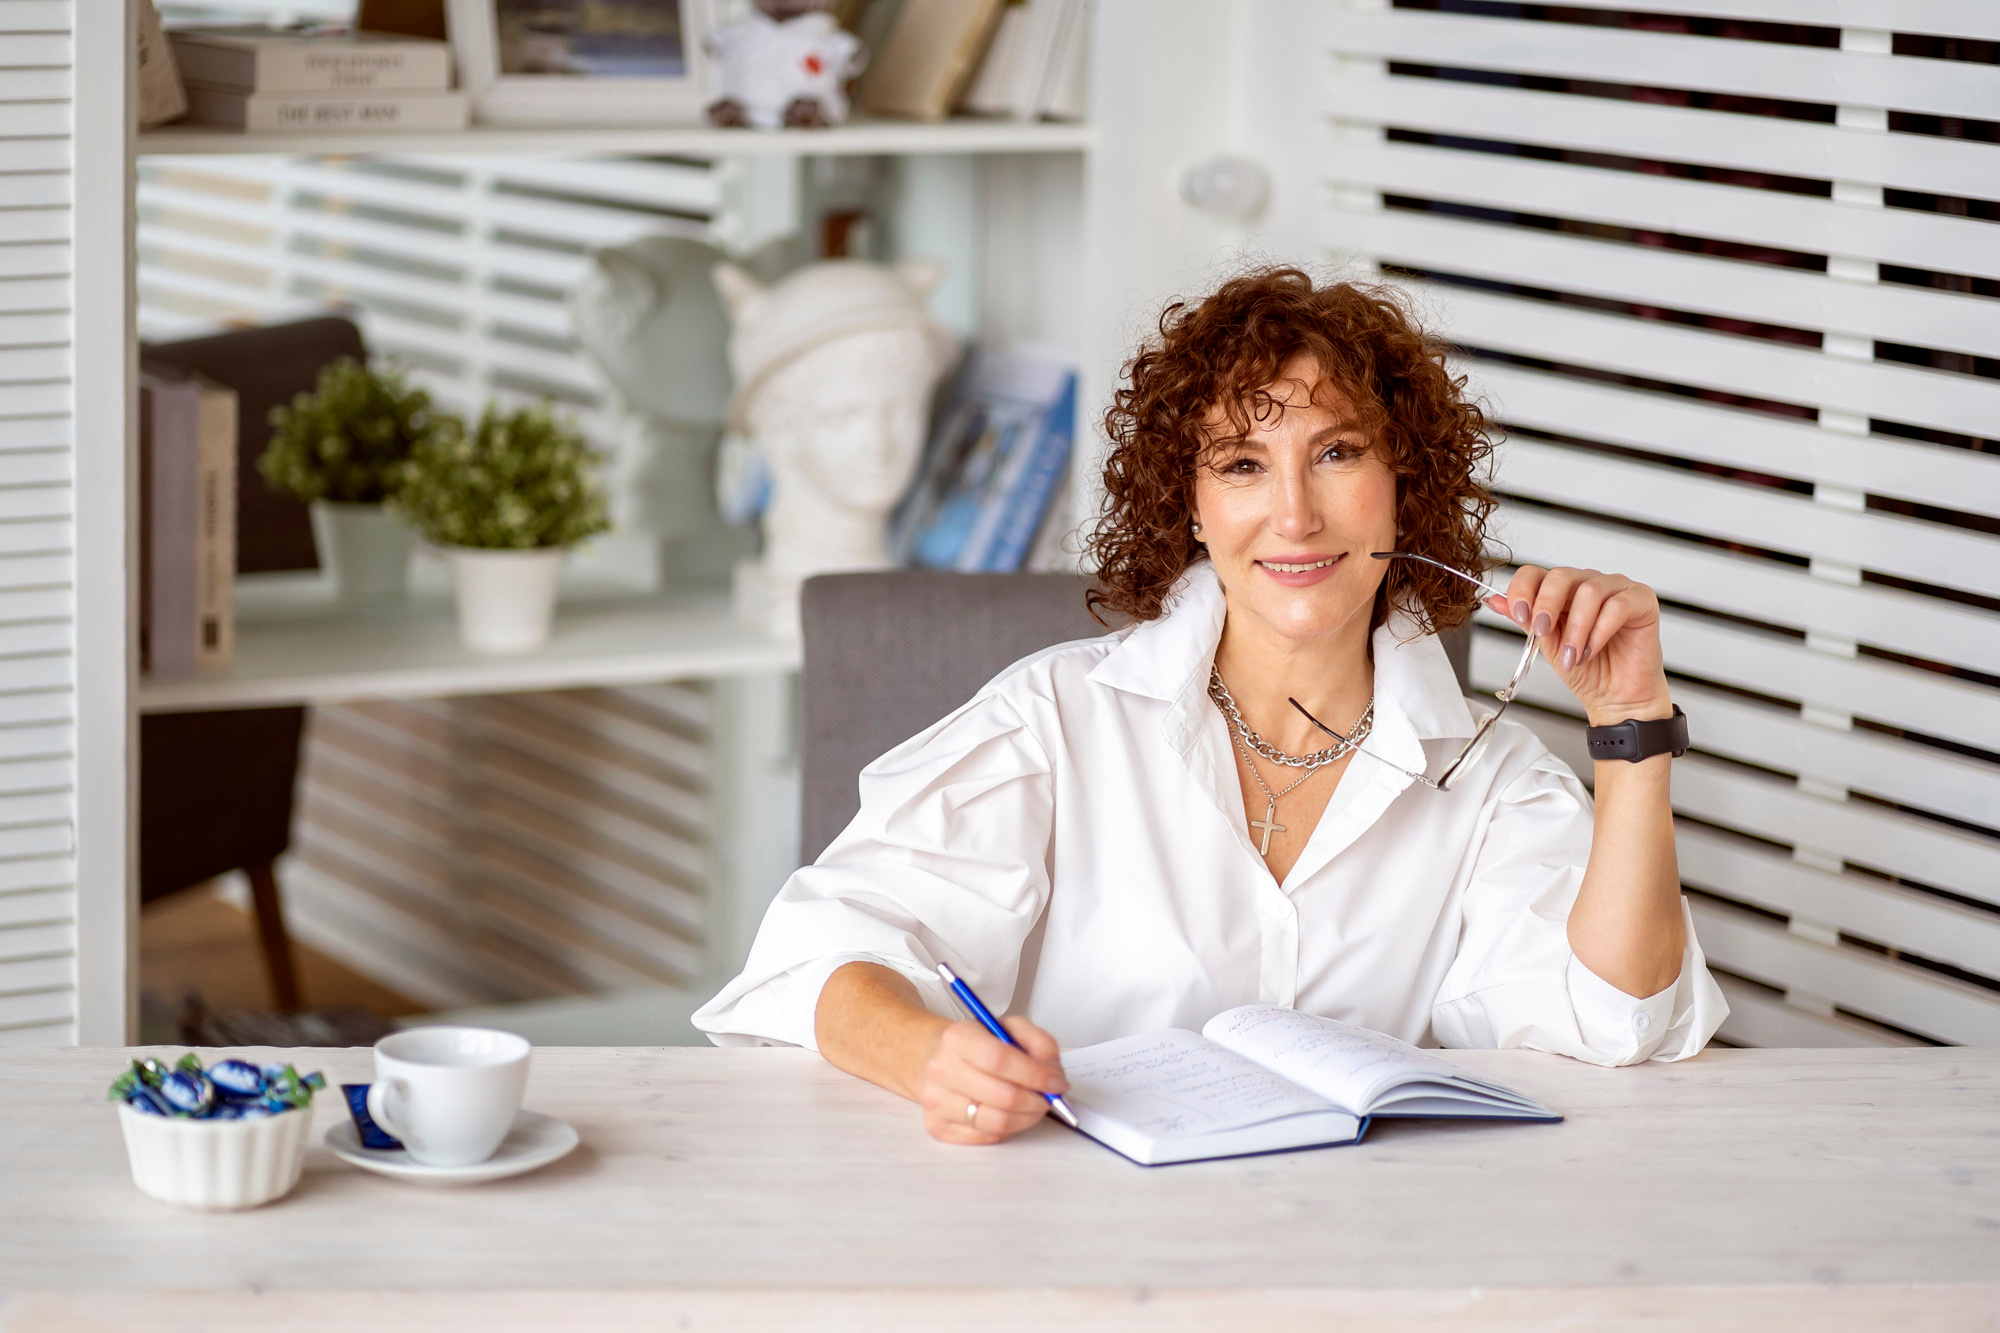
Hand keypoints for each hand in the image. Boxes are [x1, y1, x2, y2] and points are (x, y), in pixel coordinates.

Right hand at [911, 1016, 1067, 1144]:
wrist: (933, 1058)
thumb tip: (1053, 1073)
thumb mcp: (1007, 1027)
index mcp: (958, 1038)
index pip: (1000, 1060)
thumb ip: (1037, 1040)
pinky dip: (1008, 1129)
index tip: (1057, 1082)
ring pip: (997, 1122)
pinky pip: (987, 1137)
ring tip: (1034, 1107)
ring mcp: (936, 1101)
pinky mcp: (937, 1127)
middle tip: (1050, 1098)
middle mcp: (941, 1070)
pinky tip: (1010, 1114)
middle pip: (1002, 1096)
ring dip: (1027, 1118)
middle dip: (1037, 1101)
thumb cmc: (976, 1044)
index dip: (1035, 1075)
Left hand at [1486, 566, 1672, 726]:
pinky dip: (1599, 632)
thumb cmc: (1585, 670)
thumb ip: (1525, 620)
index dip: (1522, 589)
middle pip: (1562, 575)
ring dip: (1575, 629)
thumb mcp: (1546, 644)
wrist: (1615, 698)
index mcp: (1562, 592)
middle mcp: (1588, 584)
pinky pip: (1617, 606)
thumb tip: (1493, 601)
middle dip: (1546, 605)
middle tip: (1542, 633)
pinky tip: (1591, 651)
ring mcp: (1616, 588)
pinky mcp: (1641, 600)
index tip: (1518, 614)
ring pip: (1590, 592)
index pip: (1536, 573)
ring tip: (1571, 657)